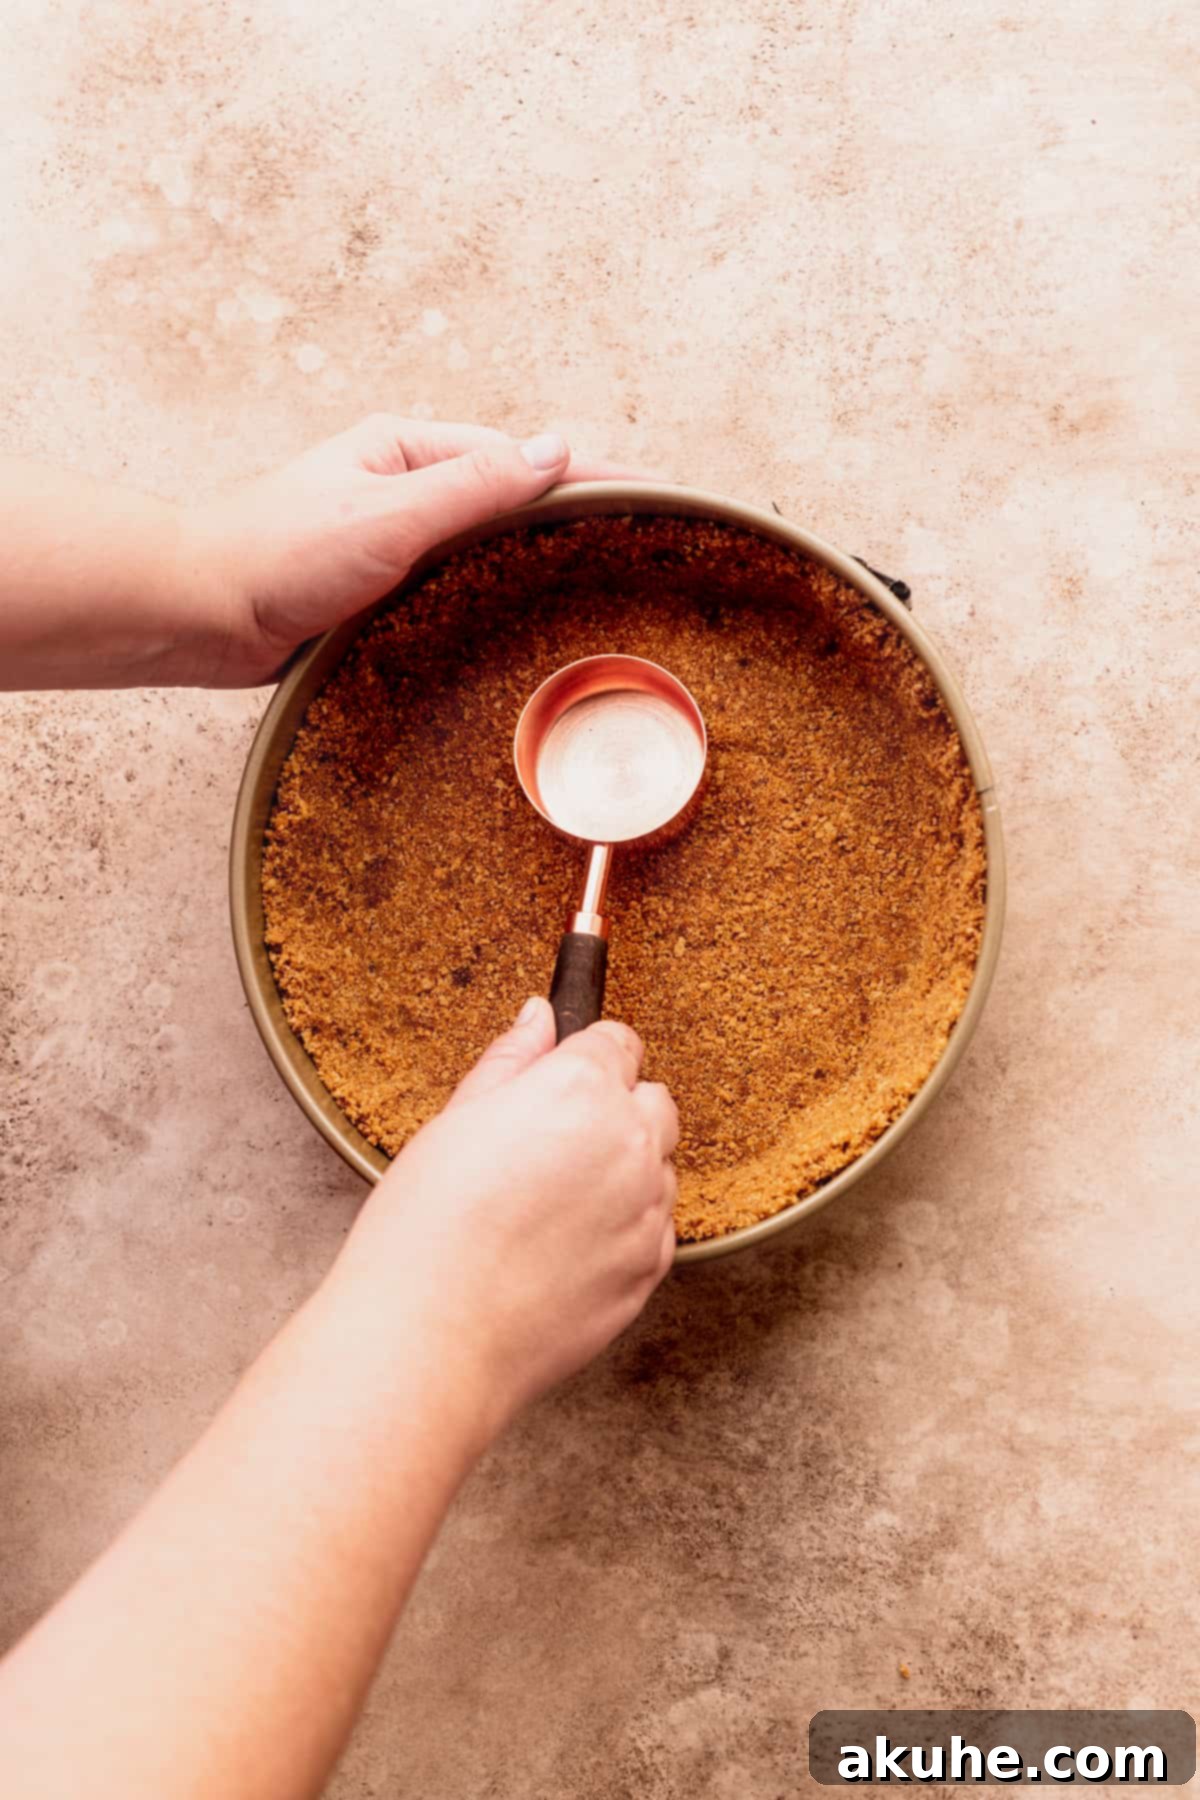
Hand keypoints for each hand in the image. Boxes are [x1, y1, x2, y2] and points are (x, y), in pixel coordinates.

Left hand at [188, 416, 639, 684]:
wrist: (199, 613)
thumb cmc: (276, 554)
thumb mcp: (390, 513)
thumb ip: (474, 485)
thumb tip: (556, 451)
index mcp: (408, 451)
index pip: (523, 461)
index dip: (592, 477)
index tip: (656, 492)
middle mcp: (405, 490)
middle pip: (513, 498)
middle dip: (578, 510)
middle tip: (654, 537)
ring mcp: (394, 542)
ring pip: (488, 544)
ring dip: (541, 555)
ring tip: (611, 578)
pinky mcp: (381, 592)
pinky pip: (457, 585)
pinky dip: (499, 592)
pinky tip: (526, 620)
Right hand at [331, 999, 678, 1439]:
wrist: (433, 1336)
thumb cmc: (428, 1227)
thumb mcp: (456, 1119)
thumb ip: (512, 1060)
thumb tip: (539, 1016)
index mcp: (580, 1087)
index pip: (618, 1042)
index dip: (587, 1059)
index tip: (562, 1082)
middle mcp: (630, 1140)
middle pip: (653, 1102)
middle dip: (616, 1112)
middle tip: (549, 1148)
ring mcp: (649, 1208)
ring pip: (658, 1169)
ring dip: (623, 1174)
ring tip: (547, 1210)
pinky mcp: (652, 1268)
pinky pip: (654, 1230)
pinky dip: (623, 1231)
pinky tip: (562, 1251)